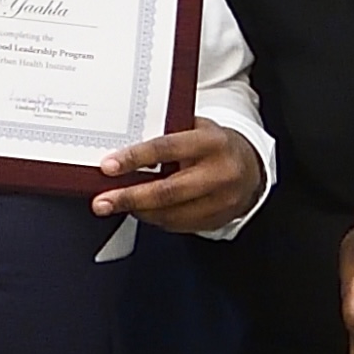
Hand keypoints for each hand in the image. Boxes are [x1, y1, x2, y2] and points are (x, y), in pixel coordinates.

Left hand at [94, 125, 263, 234]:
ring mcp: (221, 200)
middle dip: (129, 198)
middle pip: (168, 192)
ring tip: (116, 204)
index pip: (167, 149)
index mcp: (212, 143)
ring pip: (171, 213)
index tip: (108, 166)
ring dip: (138, 211)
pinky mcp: (218, 219)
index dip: (135, 159)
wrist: (250, 167)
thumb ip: (168, 133)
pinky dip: (155, 219)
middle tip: (102, 202)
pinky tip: (141, 210)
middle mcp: (220, 173)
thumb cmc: (214, 144)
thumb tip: (124, 145)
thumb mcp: (196, 128)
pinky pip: (178, 225)